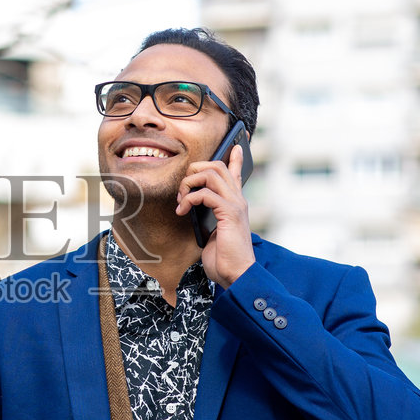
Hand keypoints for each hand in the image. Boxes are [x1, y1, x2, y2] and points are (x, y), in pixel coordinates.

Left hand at [175, 144, 254, 288]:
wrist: (237, 274)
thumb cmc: (224, 258)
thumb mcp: (214, 233)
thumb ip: (209, 217)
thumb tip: (193, 207)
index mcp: (235, 203)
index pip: (237, 172)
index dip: (235, 157)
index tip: (235, 145)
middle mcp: (238, 199)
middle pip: (217, 165)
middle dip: (195, 170)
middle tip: (182, 190)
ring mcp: (235, 204)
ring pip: (211, 173)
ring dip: (190, 183)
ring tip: (181, 200)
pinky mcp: (229, 212)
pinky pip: (205, 193)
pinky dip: (189, 199)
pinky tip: (183, 211)